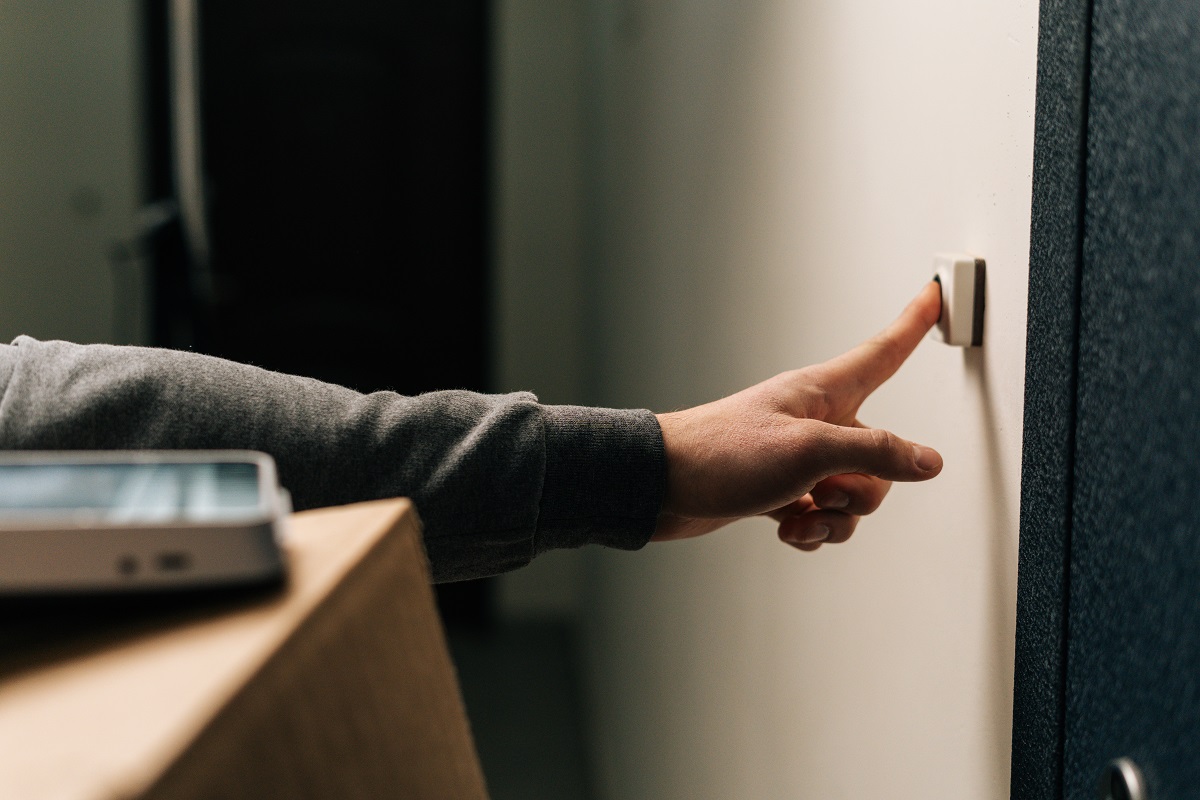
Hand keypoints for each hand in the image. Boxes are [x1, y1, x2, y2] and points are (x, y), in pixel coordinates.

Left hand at [653, 281, 942, 550]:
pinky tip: (785, 528)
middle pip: (878, 455)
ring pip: (851, 494)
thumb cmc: (723, 453)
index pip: (882, 353)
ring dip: (832, 518)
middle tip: (822, 492)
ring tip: (799, 515)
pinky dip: (810, 530)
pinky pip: (821, 516)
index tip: (936, 294)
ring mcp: (797, 457)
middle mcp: (814, 421)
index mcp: (823, 392)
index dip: (912, 325)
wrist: (663, 487)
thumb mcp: (810, 451)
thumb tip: (927, 461)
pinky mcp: (780, 489)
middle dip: (861, 490)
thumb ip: (875, 454)